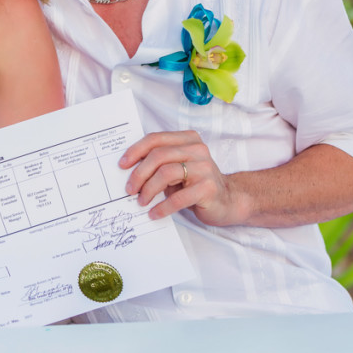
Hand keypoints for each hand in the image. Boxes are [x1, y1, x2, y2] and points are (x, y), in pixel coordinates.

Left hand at [119, 131, 244, 225]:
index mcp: (187, 139)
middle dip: (139, 174)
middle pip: (158, 156)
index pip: (155, 139)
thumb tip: (129, 171)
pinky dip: (162, 207)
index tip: (122, 165)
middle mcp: (197, 149)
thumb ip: (159, 163)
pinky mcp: (208, 188)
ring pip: (166, 173)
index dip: (135, 151)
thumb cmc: (197, 184)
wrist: (229, 200)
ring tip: (141, 201)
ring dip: (148, 190)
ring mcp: (204, 167)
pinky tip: (154, 213)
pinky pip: (178, 197)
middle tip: (130, 189)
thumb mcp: (177, 167)